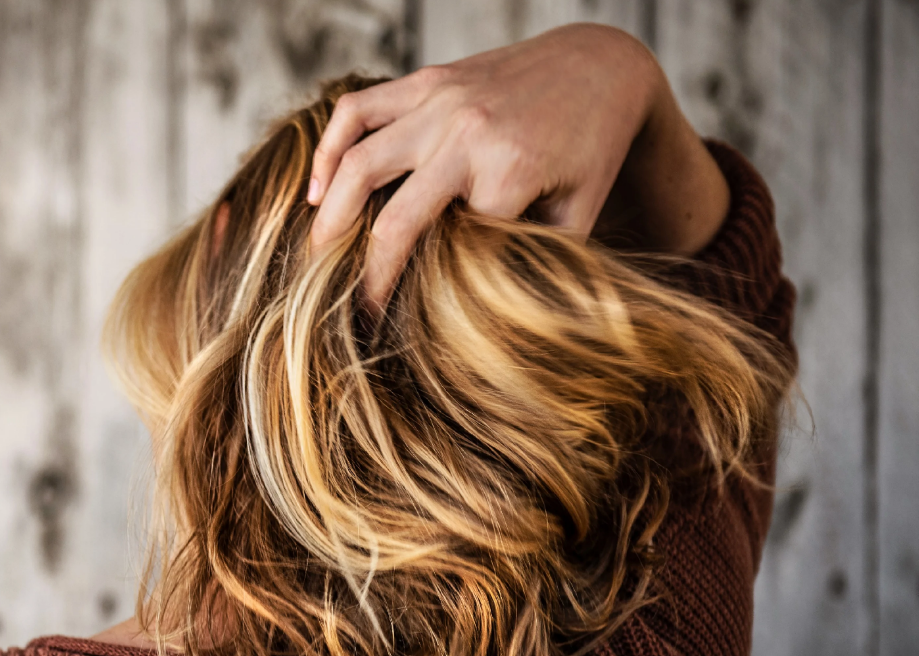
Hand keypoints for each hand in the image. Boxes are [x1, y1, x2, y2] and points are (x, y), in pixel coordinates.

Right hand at [307, 23, 727, 310]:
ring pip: (358, 162)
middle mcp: (468, 132)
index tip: (406, 326)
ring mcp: (439, 100)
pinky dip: (327, 150)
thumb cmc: (592, 150)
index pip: (452, 251)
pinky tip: (316, 189)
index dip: (425, 291)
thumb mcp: (579, 215)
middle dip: (366, 274)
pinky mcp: (424, 80)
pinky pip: (356, 110)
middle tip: (347, 311)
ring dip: (329, 217)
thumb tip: (484, 318)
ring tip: (316, 256)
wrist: (602, 65)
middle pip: (392, 218)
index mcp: (511, 170)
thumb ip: (533, 260)